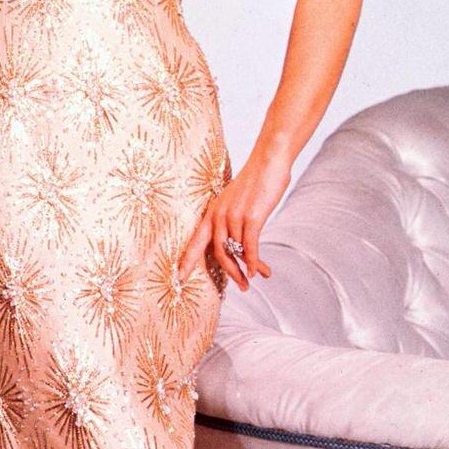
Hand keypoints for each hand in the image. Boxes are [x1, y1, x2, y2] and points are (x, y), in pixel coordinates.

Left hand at [178, 148, 289, 291]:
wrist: (269, 160)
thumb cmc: (255, 182)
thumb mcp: (236, 201)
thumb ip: (233, 221)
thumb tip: (238, 245)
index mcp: (213, 211)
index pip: (196, 240)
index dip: (188, 260)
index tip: (180, 277)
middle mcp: (219, 215)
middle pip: (218, 253)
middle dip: (230, 273)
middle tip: (241, 287)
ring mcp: (234, 216)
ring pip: (238, 252)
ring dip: (249, 268)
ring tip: (259, 276)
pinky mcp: (252, 218)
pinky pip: (250, 247)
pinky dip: (254, 262)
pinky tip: (260, 272)